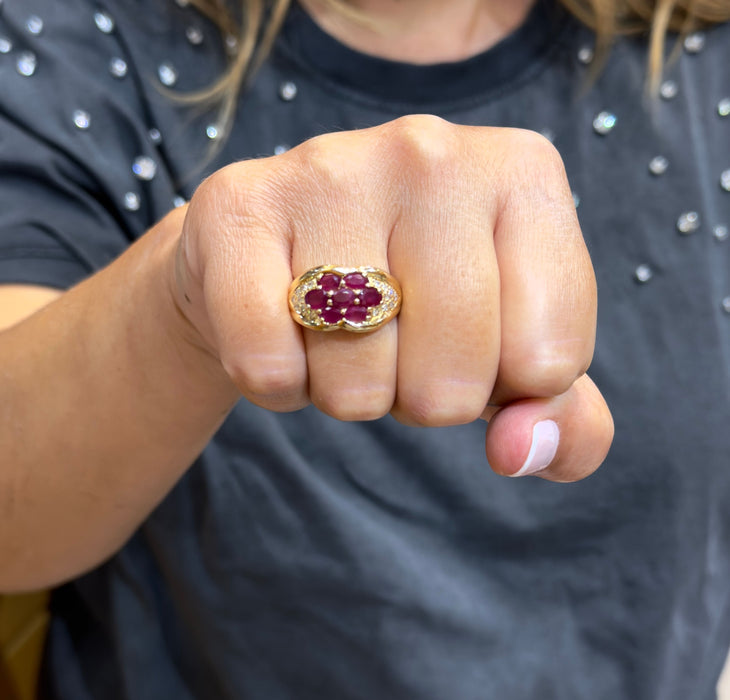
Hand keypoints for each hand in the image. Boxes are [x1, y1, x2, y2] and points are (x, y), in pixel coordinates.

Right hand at [172, 115, 612, 481]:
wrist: (285, 252)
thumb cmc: (414, 302)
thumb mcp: (511, 352)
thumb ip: (563, 418)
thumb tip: (522, 452)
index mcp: (523, 175)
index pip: (550, 358)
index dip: (507, 387)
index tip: (478, 350)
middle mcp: (432, 152)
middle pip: (454, 377)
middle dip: (424, 399)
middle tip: (400, 349)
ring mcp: (330, 170)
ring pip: (357, 381)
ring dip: (348, 392)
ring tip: (340, 334)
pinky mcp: (238, 206)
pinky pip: (268, 365)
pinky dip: (278, 384)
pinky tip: (283, 333)